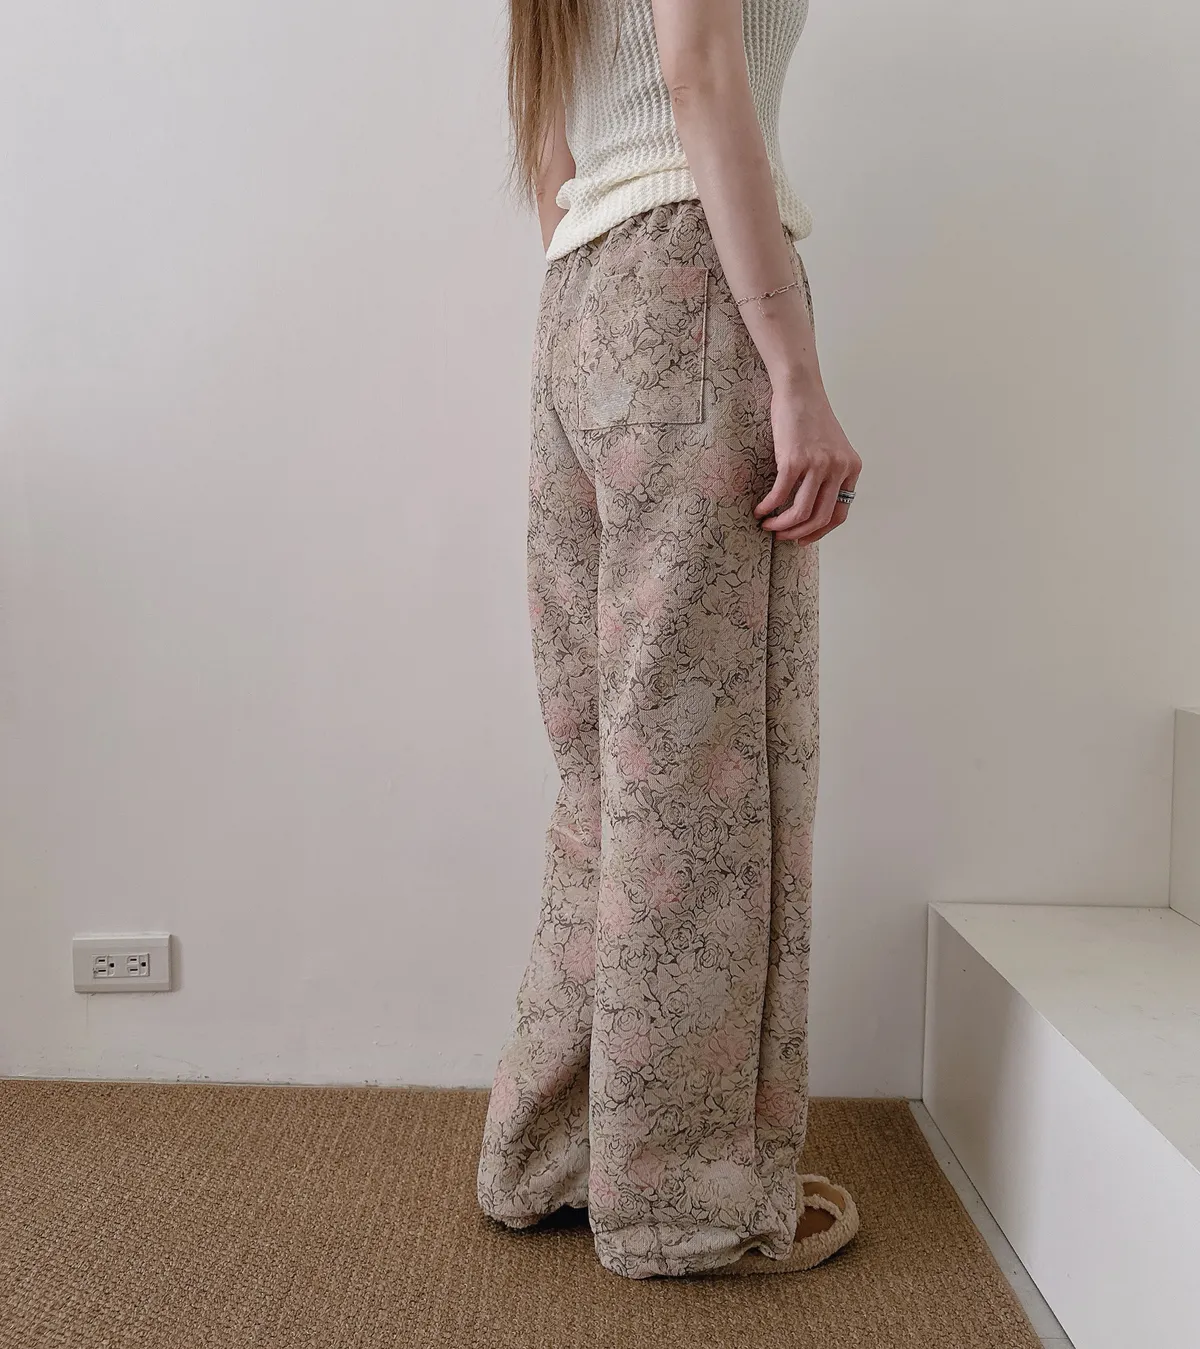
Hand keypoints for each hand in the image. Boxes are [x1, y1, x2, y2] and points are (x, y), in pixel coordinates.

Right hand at [753, 386, 861, 542]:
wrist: (800, 390)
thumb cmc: (811, 418)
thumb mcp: (832, 448)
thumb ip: (830, 474)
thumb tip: (813, 506)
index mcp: (851, 468)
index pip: (840, 513)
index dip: (820, 532)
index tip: (803, 538)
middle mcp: (839, 468)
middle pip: (820, 517)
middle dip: (798, 533)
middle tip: (782, 536)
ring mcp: (818, 464)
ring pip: (801, 512)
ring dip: (782, 525)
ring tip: (768, 526)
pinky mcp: (795, 459)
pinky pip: (781, 494)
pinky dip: (768, 507)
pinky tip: (760, 510)